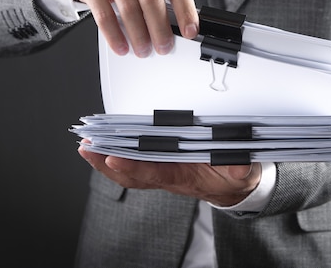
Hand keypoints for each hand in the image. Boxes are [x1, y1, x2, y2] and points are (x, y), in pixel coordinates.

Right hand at [65, 0, 199, 56]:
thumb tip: (177, 26)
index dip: (186, 11)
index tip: (190, 31)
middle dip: (160, 28)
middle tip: (164, 47)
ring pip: (129, 8)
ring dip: (139, 35)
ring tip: (144, 50)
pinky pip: (104, 14)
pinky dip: (115, 35)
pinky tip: (121, 46)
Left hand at [78, 145, 261, 206]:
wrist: (232, 186)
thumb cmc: (233, 176)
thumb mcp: (242, 173)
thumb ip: (240, 170)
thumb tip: (238, 168)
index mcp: (184, 176)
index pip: (155, 172)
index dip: (133, 166)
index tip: (113, 156)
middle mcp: (167, 174)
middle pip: (132, 172)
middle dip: (108, 160)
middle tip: (88, 147)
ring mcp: (161, 170)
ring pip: (129, 168)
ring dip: (106, 158)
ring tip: (88, 145)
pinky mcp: (160, 163)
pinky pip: (134, 162)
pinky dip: (116, 154)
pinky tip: (104, 145)